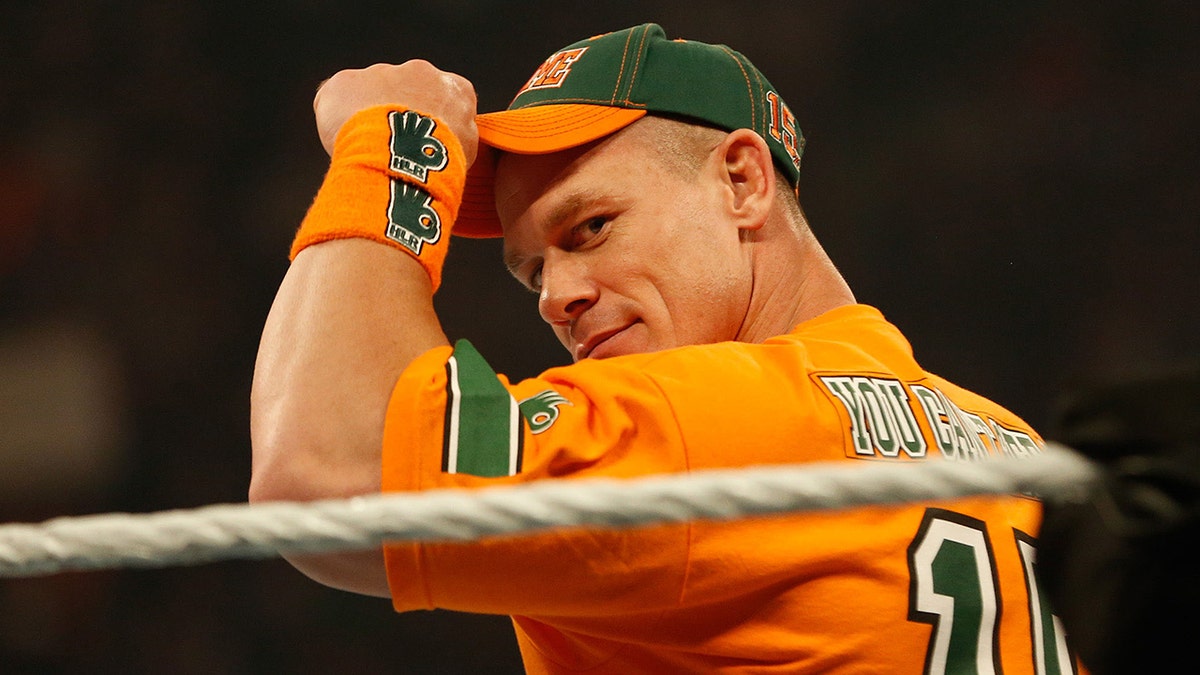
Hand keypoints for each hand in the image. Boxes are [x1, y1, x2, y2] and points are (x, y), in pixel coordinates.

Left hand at [312, 60, 478, 165]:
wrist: (402, 160)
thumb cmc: (437, 162)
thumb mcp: (466, 151)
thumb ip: (458, 136)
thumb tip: (447, 142)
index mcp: (453, 88)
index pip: (444, 97)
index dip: (430, 120)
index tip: (422, 139)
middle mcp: (420, 71)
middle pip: (403, 91)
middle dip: (395, 114)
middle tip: (391, 147)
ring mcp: (380, 73)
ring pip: (368, 94)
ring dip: (366, 116)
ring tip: (367, 150)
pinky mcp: (345, 82)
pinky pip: (335, 99)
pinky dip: (335, 119)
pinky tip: (342, 143)